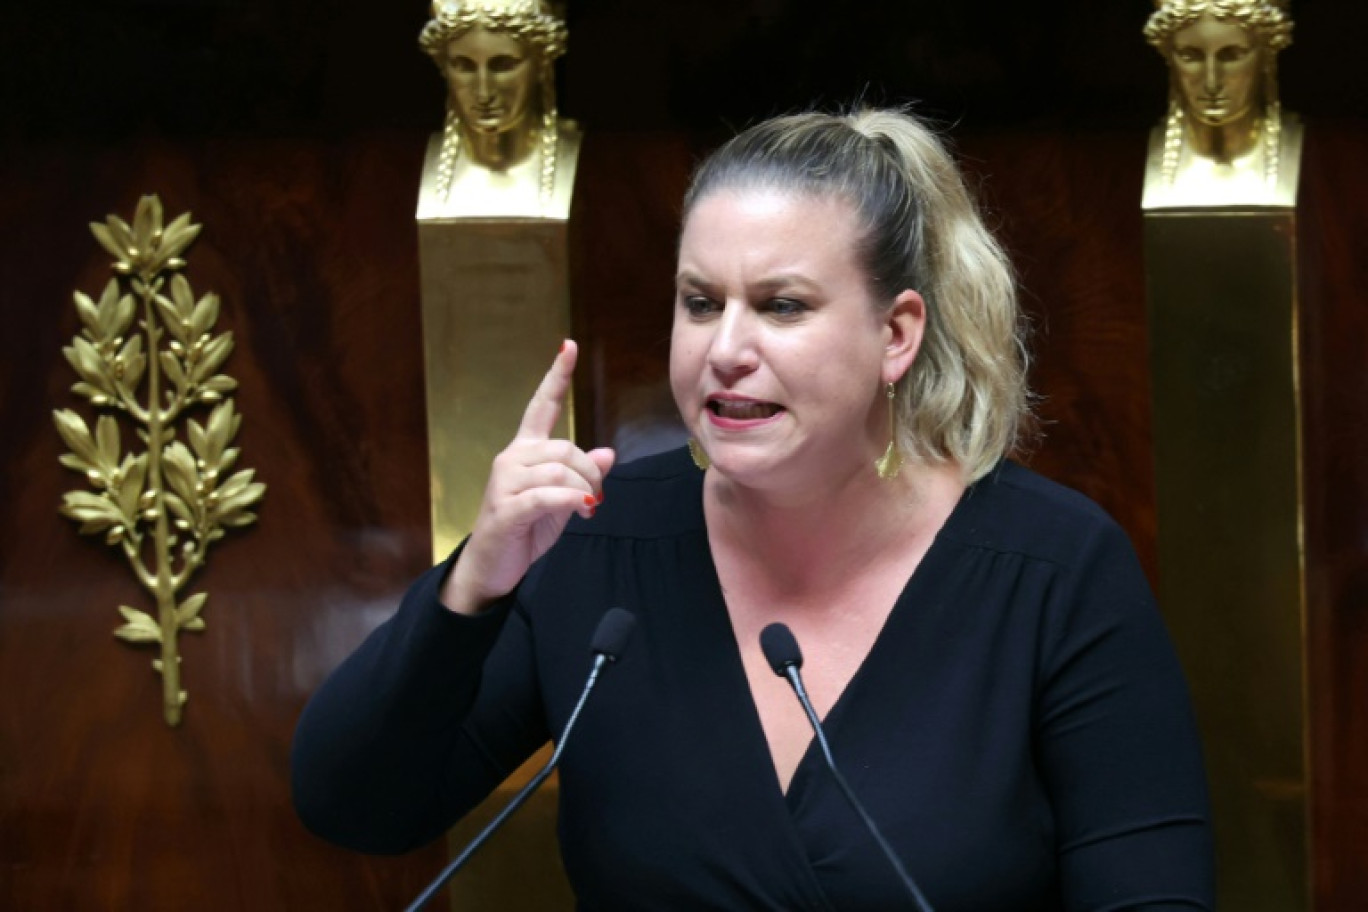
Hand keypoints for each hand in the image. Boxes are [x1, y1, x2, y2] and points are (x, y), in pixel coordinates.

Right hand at [441, 340, 615, 615]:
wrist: (492, 566)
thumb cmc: (526, 529)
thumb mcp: (563, 500)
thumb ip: (582, 476)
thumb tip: (607, 453)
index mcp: (525, 450)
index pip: (542, 405)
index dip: (557, 376)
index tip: (569, 345)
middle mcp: (512, 458)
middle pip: (565, 448)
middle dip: (589, 473)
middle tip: (596, 499)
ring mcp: (505, 482)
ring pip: (559, 472)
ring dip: (583, 492)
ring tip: (587, 510)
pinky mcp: (506, 509)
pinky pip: (546, 496)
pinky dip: (570, 502)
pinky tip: (582, 511)